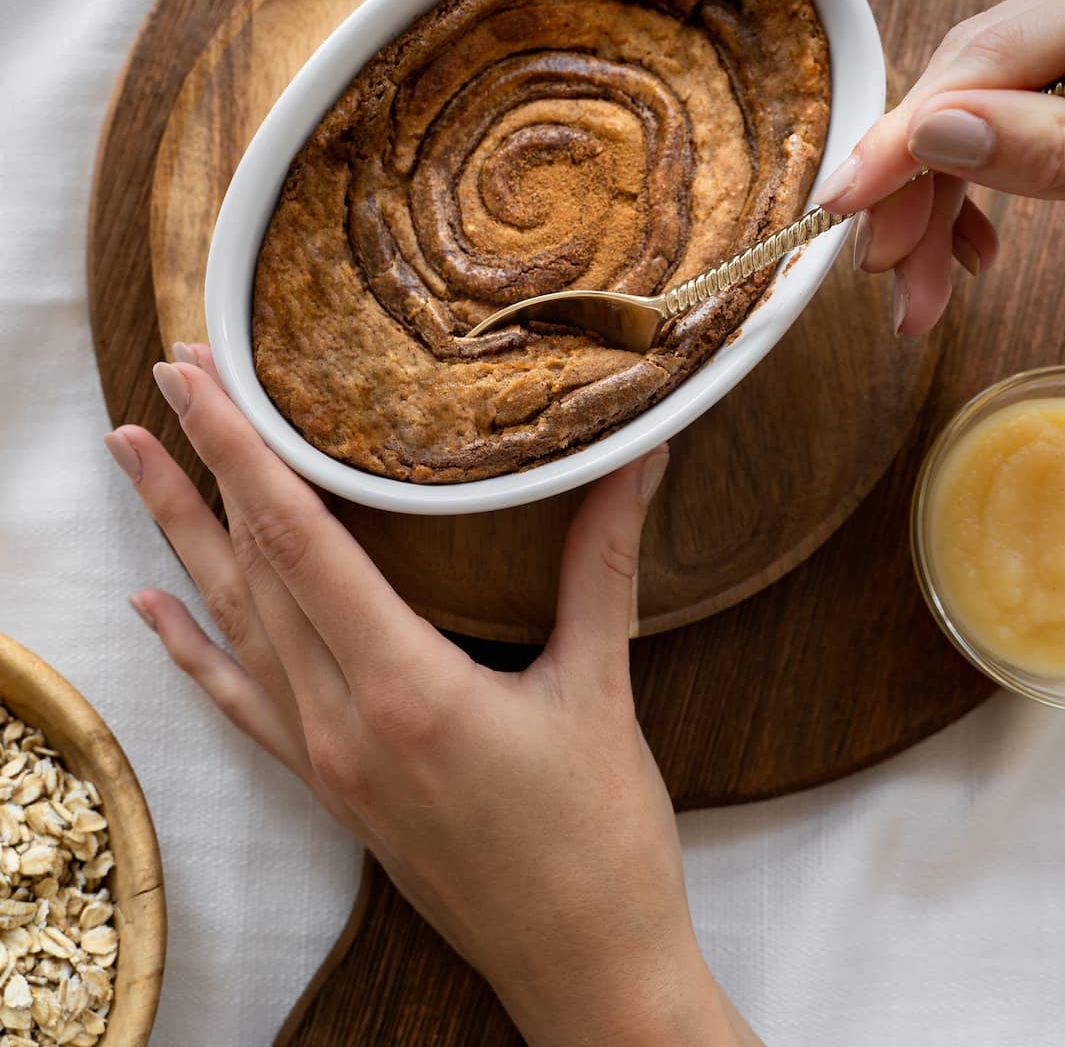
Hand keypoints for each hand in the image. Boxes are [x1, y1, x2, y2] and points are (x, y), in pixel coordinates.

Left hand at [106, 346, 756, 1046]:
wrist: (586, 973)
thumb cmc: (601, 843)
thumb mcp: (602, 689)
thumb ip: (604, 562)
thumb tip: (638, 459)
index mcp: (403, 688)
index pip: (300, 540)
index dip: (244, 452)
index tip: (199, 382)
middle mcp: (342, 723)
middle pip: (250, 569)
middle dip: (201, 467)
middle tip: (166, 383)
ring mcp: (326, 761)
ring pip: (235, 624)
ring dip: (182, 539)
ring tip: (136, 463)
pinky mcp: (331, 789)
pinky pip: (243, 703)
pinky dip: (194, 650)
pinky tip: (153, 612)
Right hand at [816, 0, 1064, 334]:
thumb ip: (1046, 144)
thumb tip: (933, 134)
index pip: (972, 62)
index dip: (897, 135)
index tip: (840, 203)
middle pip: (960, 90)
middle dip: (914, 192)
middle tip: (889, 277)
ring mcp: (1061, 51)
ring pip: (970, 116)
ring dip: (935, 207)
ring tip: (922, 290)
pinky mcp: (1061, 83)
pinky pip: (999, 124)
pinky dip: (971, 187)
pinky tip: (967, 244)